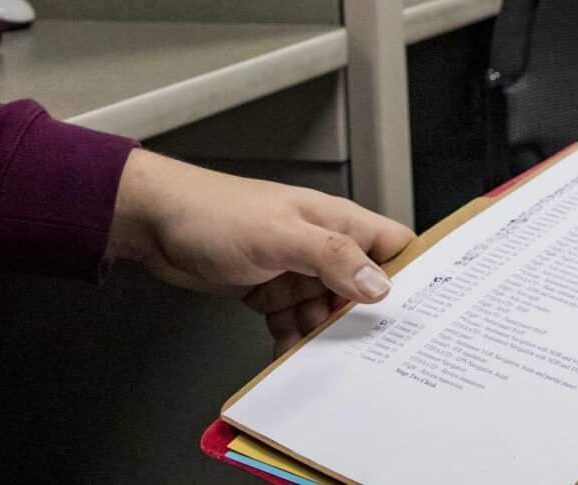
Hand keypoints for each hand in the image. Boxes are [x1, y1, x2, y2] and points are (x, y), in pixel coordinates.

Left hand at [108, 150, 413, 351]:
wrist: (157, 224)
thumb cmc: (217, 212)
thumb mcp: (281, 235)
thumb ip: (332, 258)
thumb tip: (379, 285)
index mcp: (336, 222)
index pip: (393, 246)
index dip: (412, 275)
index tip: (420, 313)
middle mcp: (321, 247)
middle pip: (362, 289)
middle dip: (364, 320)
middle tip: (368, 355)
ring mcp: (295, 271)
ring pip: (326, 312)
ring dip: (324, 337)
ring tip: (322, 364)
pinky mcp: (269, 291)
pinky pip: (293, 323)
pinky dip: (292, 342)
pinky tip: (286, 359)